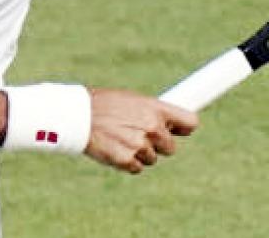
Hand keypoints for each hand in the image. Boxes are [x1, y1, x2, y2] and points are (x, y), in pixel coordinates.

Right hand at [84, 88, 198, 173]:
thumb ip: (153, 112)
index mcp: (155, 108)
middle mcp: (152, 126)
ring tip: (119, 138)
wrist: (78, 116)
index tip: (180, 130)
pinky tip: (114, 148)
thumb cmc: (104, 105)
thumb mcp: (132, 100)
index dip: (184, 128)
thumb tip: (177, 126)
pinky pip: (137, 167)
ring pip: (152, 159)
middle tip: (135, 134)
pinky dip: (127, 162)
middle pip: (171, 148)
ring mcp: (141, 144)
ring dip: (139, 153)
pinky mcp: (128, 160)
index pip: (190, 122)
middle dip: (156, 144)